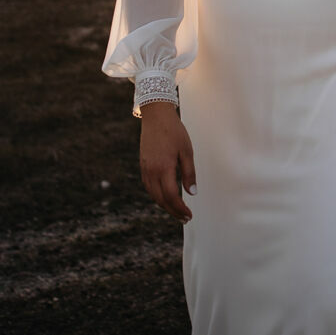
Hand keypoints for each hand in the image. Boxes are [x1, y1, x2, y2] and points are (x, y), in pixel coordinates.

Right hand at [139, 101, 196, 222]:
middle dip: (173, 211)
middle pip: (161, 199)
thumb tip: (192, 193)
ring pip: (153, 195)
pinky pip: (149, 187)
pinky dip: (157, 196)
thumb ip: (189, 173)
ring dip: (165, 205)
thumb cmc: (174, 132)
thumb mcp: (187, 151)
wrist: (156, 116)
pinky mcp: (143, 166)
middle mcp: (151, 171)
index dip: (180, 208)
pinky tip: (165, 197)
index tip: (189, 215)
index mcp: (164, 168)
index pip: (171, 196)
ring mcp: (145, 169)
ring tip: (177, 210)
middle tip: (185, 218)